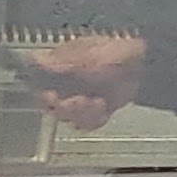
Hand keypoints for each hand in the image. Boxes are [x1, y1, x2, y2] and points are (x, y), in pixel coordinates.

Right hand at [25, 33, 146, 128]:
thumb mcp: (82, 57)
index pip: (41, 85)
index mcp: (64, 65)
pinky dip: (95, 117)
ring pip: (71, 117)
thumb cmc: (116, 54)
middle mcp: (72, 82)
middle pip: (54, 107)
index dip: (43, 95)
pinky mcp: (98, 108)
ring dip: (83, 112)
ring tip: (95, 102)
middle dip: (66, 107)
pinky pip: (88, 122)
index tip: (52, 96)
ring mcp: (85, 95)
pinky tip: (102, 107)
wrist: (144, 67)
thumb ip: (55, 63)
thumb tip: (31, 59)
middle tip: (78, 101)